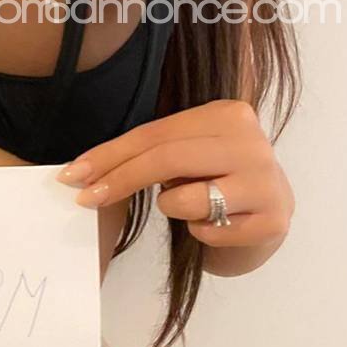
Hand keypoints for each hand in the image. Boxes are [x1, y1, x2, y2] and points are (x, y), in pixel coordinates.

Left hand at [56, 99, 293, 248]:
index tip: (73, 174)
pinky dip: (200, 232)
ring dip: (171, 208)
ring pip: (185, 198)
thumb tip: (83, 171)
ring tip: (190, 205)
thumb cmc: (216, 181)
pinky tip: (217, 223)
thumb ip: (150, 152)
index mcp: (229, 114)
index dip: (110, 154)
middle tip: (87, 198)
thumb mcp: (188, 155)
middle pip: (166, 159)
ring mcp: (266, 181)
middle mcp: (252, 141)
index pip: (156, 133)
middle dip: (119, 179)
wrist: (267, 217)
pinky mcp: (273, 219)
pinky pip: (208, 230)